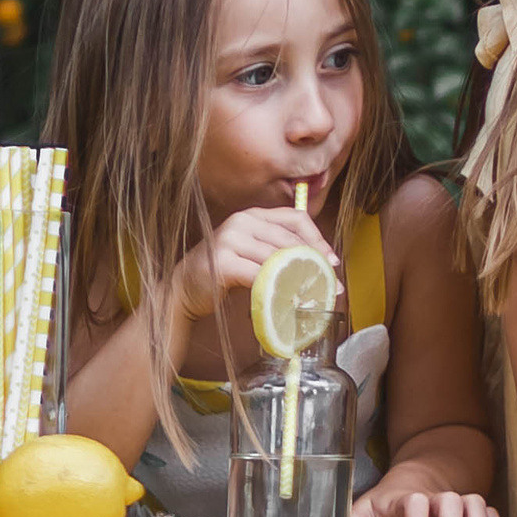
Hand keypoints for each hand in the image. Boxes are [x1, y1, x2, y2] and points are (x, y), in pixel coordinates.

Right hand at [176, 202, 333, 323]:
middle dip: (315, 264)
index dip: (318, 238)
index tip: (331, 261)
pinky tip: (287, 300)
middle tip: (331, 286)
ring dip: (299, 280)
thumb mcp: (253, 253)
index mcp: (254, 215)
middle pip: (290, 240)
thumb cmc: (224, 272)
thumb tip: (321, 266)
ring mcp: (231, 239)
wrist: (185, 287)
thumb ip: (278, 252)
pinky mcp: (223, 261)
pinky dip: (277, 289)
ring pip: (277, 259)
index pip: (296, 218)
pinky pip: (259, 276)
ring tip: (313, 295)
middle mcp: (243, 221)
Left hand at [352, 475, 504, 516]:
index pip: (416, 504)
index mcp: (409, 498)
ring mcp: (458, 503)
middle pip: (452, 501)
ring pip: (476, 503)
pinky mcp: (472, 512)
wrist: (415, 479)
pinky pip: (492, 514)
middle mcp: (437, 498)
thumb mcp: (366, 509)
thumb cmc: (388, 501)